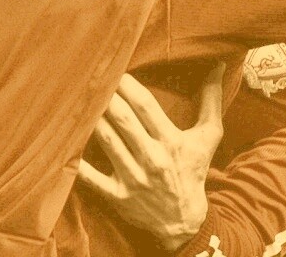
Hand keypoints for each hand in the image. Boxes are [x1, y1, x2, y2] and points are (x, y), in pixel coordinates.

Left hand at [77, 63, 225, 250]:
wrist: (183, 219)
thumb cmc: (193, 170)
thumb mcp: (209, 136)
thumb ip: (212, 100)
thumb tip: (219, 66)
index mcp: (172, 141)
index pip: (146, 106)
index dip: (128, 86)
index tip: (116, 71)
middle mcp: (152, 158)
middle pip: (123, 120)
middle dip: (107, 97)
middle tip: (93, 79)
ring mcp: (132, 178)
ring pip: (106, 140)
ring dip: (92, 118)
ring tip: (81, 99)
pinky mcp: (116, 196)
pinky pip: (91, 176)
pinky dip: (77, 160)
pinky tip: (66, 140)